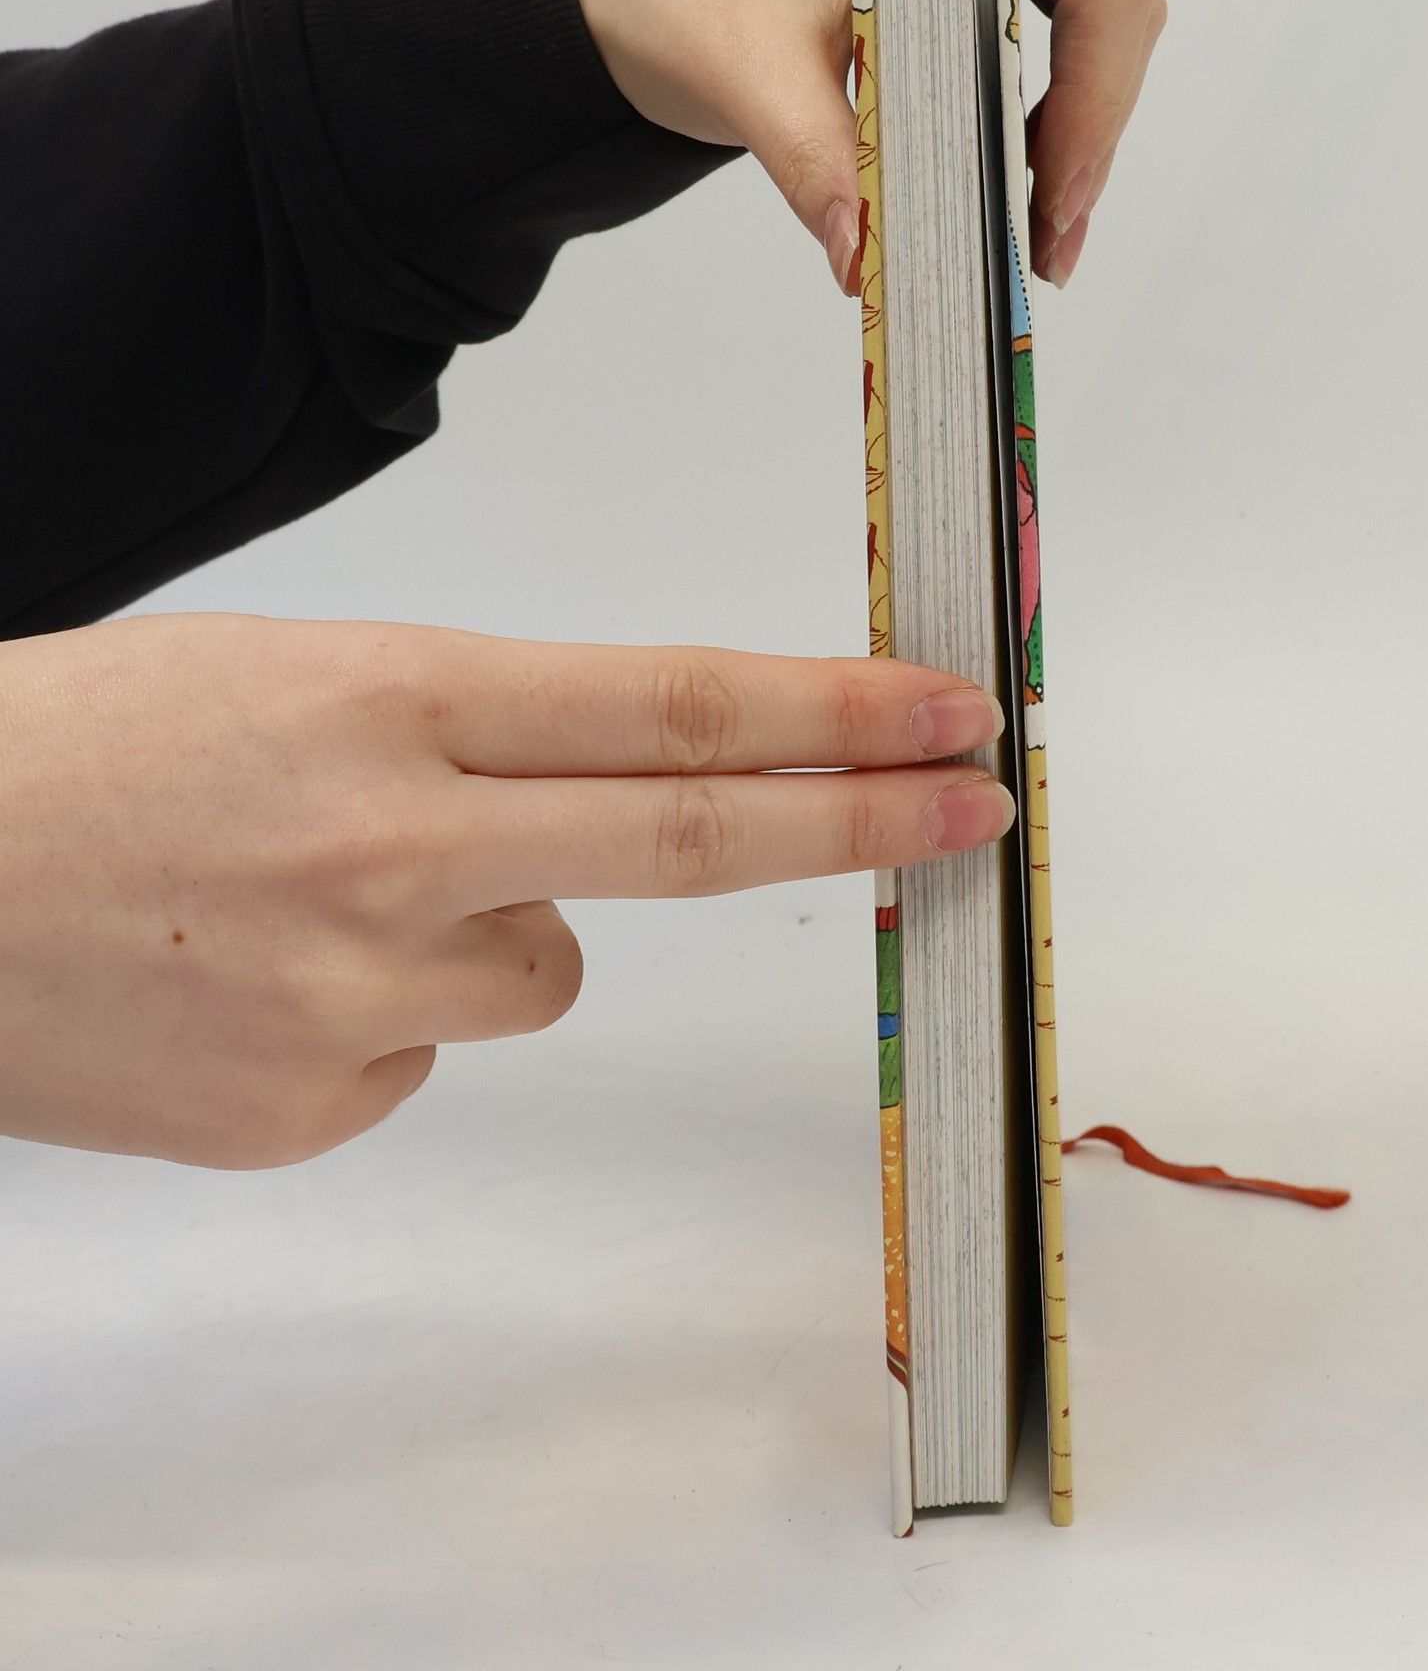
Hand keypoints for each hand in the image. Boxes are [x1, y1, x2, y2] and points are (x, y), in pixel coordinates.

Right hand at [0, 615, 1011, 1167]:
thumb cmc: (85, 754)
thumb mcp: (293, 679)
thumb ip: (466, 739)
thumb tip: (599, 817)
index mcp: (392, 701)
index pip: (676, 707)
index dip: (835, 711)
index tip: (947, 709)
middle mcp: (397, 848)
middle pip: (696, 838)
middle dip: (863, 817)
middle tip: (975, 806)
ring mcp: (356, 995)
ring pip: (550, 971)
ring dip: (498, 930)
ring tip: (325, 898)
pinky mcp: (310, 1111)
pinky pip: (429, 1053)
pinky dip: (387, 1015)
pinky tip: (263, 982)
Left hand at [566, 0, 1164, 289]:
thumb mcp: (749, 76)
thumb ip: (818, 164)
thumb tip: (870, 261)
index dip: (1097, 97)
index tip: (1050, 200)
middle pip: (1112, 3)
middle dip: (1091, 129)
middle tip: (1046, 243)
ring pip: (1097, 23)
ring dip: (1077, 132)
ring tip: (1037, 238)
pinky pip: (1053, 31)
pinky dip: (1046, 116)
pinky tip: (1016, 192)